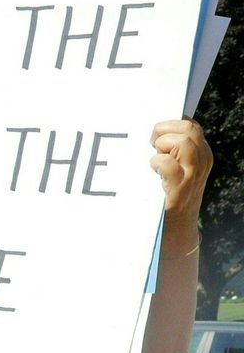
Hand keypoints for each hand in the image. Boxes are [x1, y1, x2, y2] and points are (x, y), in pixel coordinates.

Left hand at [152, 119, 210, 253]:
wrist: (175, 227)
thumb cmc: (168, 193)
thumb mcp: (175, 167)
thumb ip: (171, 150)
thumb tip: (151, 133)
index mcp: (201, 153)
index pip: (190, 125)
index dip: (170, 125)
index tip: (155, 138)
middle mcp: (202, 160)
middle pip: (188, 128)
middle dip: (164, 131)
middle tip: (151, 145)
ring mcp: (193, 173)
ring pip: (183, 141)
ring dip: (162, 146)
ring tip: (154, 158)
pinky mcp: (181, 187)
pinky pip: (167, 164)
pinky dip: (156, 163)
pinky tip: (152, 171)